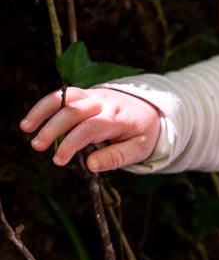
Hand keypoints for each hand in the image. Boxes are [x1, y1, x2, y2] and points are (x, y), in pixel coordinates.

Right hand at [21, 86, 161, 172]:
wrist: (151, 109)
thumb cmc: (142, 133)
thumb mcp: (138, 149)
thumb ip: (115, 158)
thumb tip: (90, 165)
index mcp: (118, 118)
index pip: (90, 128)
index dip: (72, 143)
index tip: (58, 160)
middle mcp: (103, 103)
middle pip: (73, 110)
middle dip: (53, 128)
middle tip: (37, 146)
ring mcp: (93, 96)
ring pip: (65, 97)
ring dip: (43, 110)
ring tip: (26, 128)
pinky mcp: (85, 94)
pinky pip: (63, 95)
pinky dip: (46, 105)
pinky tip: (33, 119)